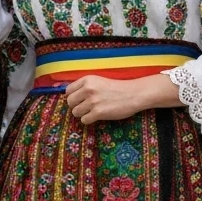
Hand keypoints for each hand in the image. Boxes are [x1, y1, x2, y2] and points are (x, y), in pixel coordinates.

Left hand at [65, 73, 181, 123]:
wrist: (133, 94)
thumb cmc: (117, 88)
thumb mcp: (99, 81)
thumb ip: (86, 86)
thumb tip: (71, 96)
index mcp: (87, 80)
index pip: (68, 91)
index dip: (72, 97)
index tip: (79, 100)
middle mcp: (88, 89)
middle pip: (70, 102)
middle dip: (76, 106)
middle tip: (85, 107)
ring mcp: (93, 101)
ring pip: (76, 112)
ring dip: (82, 114)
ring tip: (92, 112)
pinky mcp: (98, 113)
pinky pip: (84, 120)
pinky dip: (89, 120)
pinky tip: (96, 116)